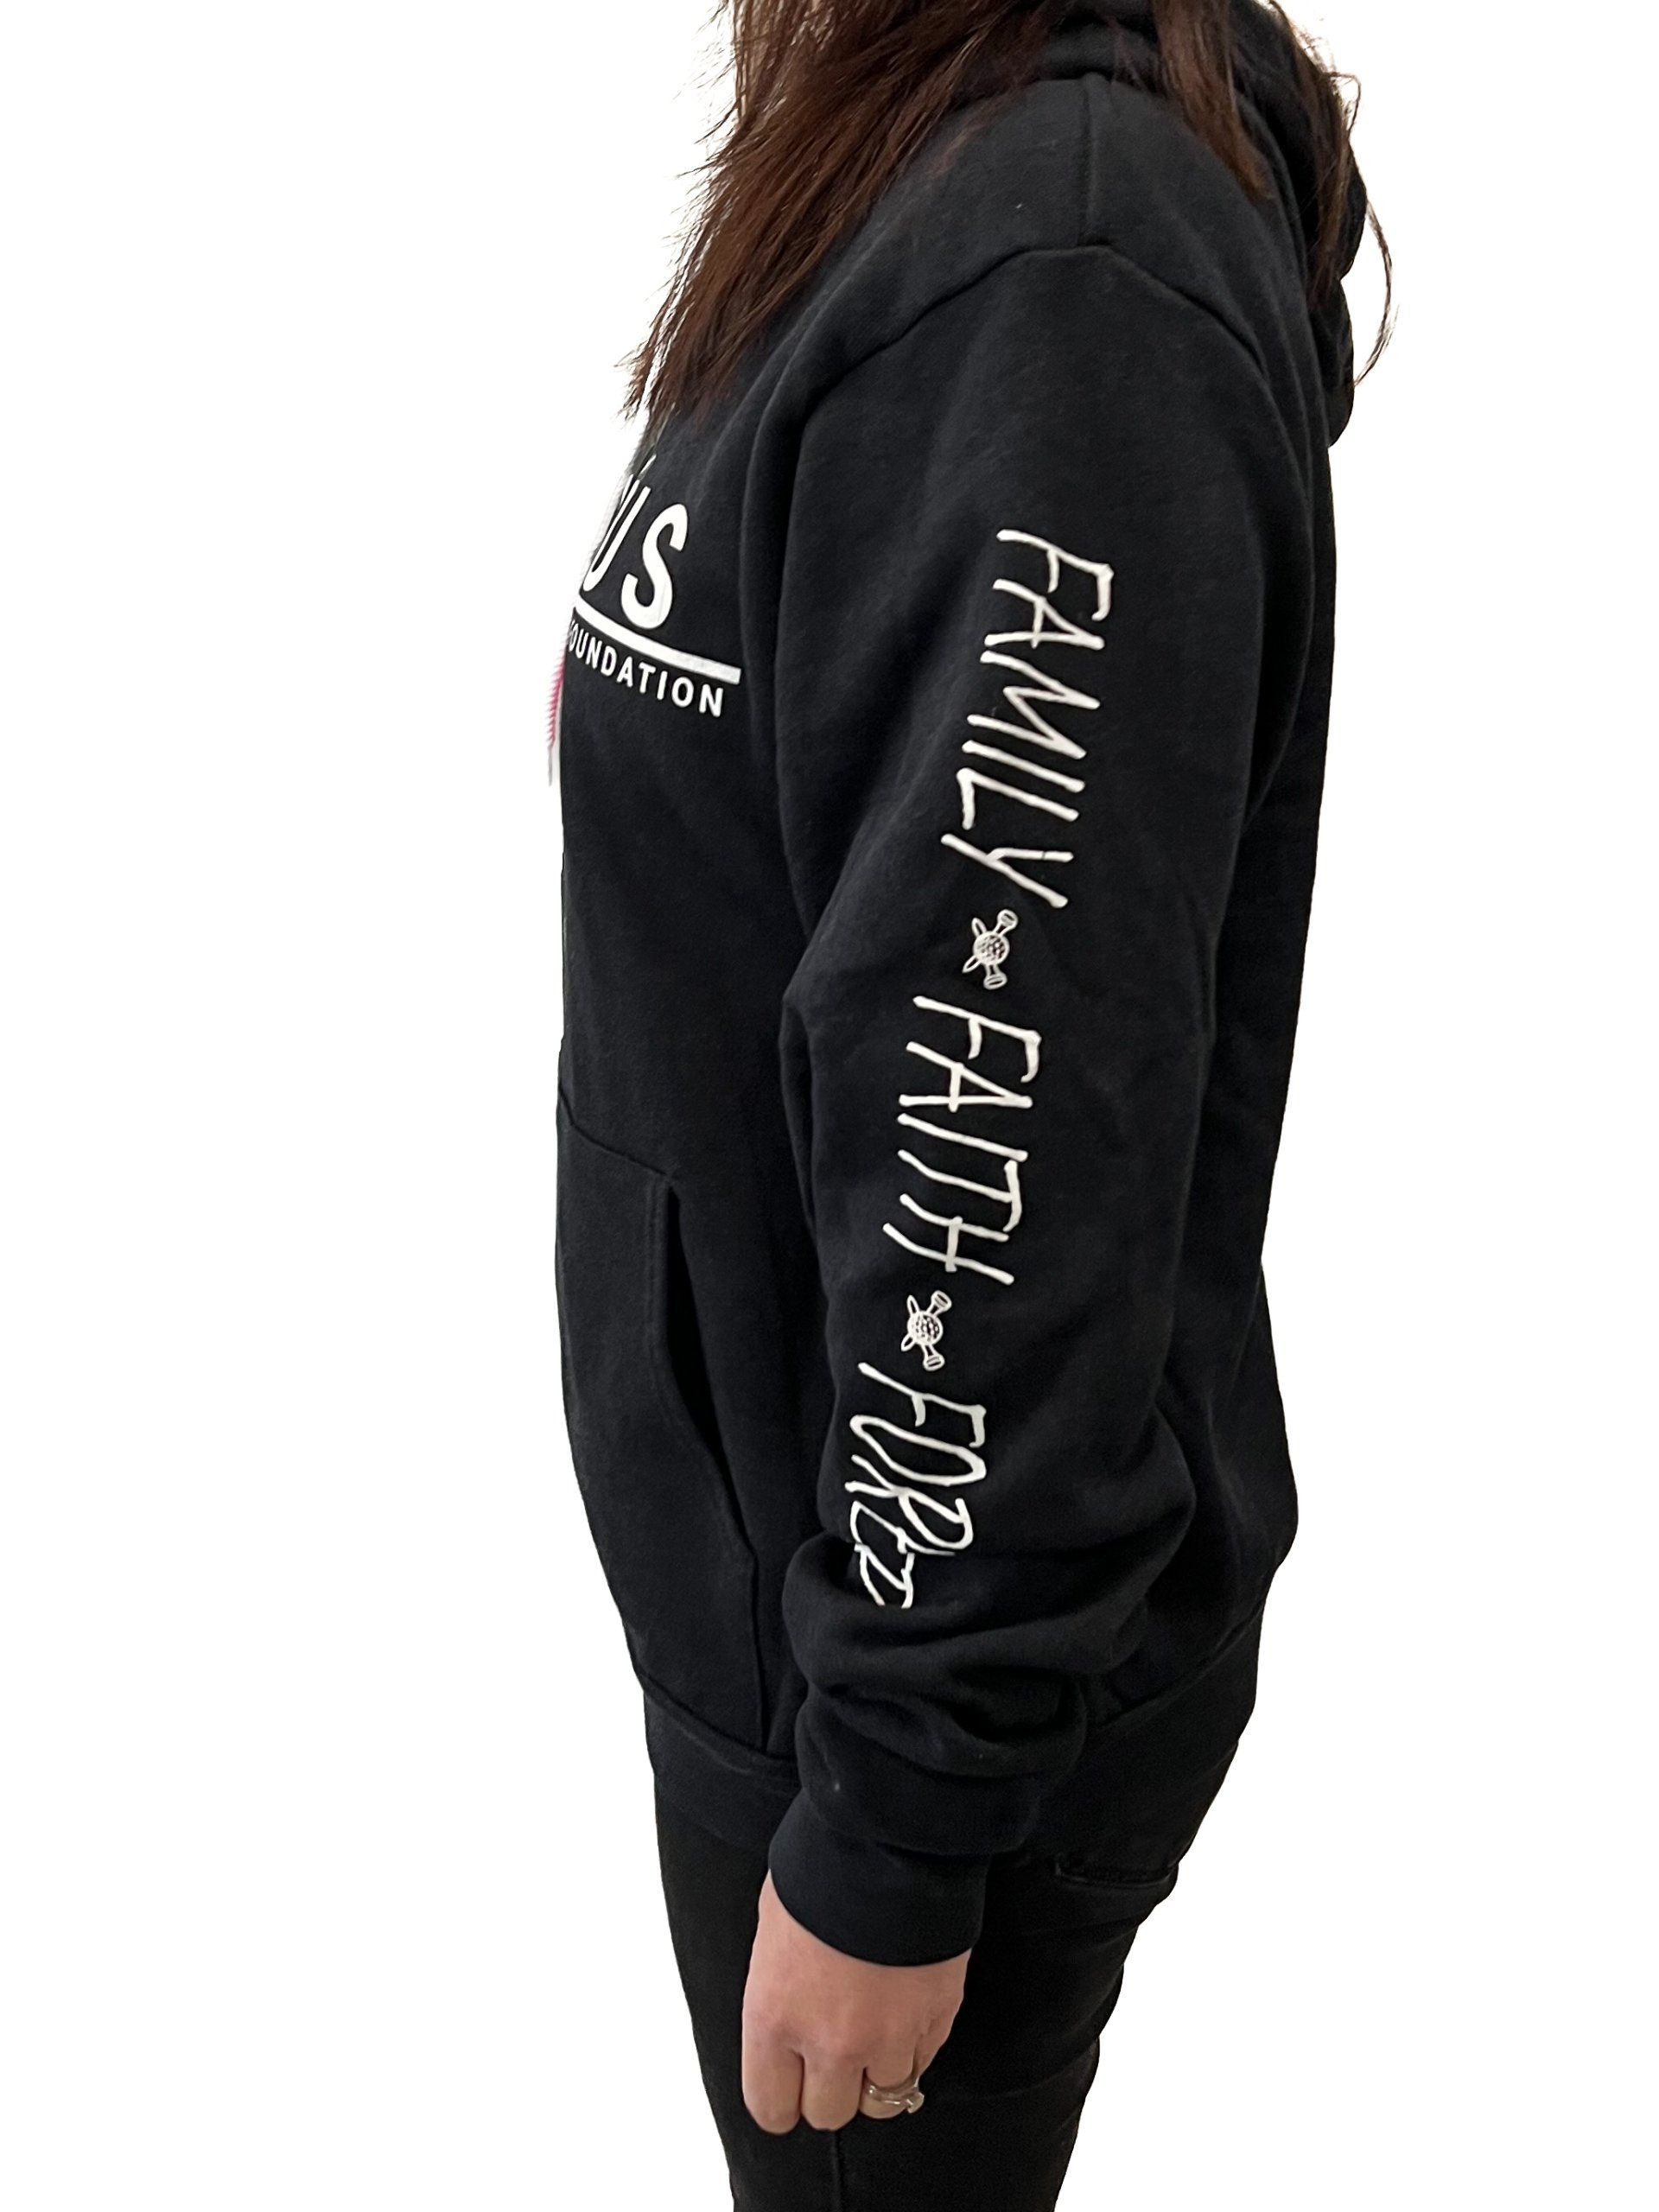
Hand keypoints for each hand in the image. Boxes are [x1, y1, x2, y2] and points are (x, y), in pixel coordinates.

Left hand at [741, 1873, 968, 2133]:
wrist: (891, 1839)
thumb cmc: (822, 1869)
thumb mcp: (773, 1927)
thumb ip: (778, 1990)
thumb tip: (787, 2017)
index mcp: (774, 2016)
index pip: (770, 2106)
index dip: (780, 2097)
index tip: (788, 2084)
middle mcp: (829, 2041)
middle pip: (829, 2114)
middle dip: (829, 2087)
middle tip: (834, 2051)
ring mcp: (889, 2037)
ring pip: (883, 2099)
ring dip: (877, 2073)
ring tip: (876, 2032)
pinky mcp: (937, 2021)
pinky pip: (923, 2063)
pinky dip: (914, 2048)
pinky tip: (905, 2009)